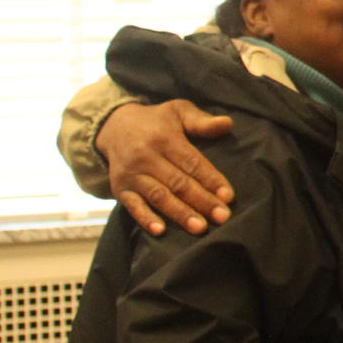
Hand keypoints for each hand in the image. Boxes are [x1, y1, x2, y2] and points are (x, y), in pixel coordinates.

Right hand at [99, 100, 235, 235]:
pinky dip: (145, 218)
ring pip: (159, 196)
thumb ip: (201, 120)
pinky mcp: (120, 188)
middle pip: (178, 183)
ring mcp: (131, 175)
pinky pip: (132, 206)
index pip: (192, 162)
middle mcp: (146, 157)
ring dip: (180, 213)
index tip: (228, 196)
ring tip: (200, 228)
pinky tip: (160, 231)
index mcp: (165, 139)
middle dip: (202, 201)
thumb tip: (227, 124)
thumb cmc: (156, 121)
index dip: (211, 180)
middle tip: (222, 217)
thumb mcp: (178, 111)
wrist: (113, 127)